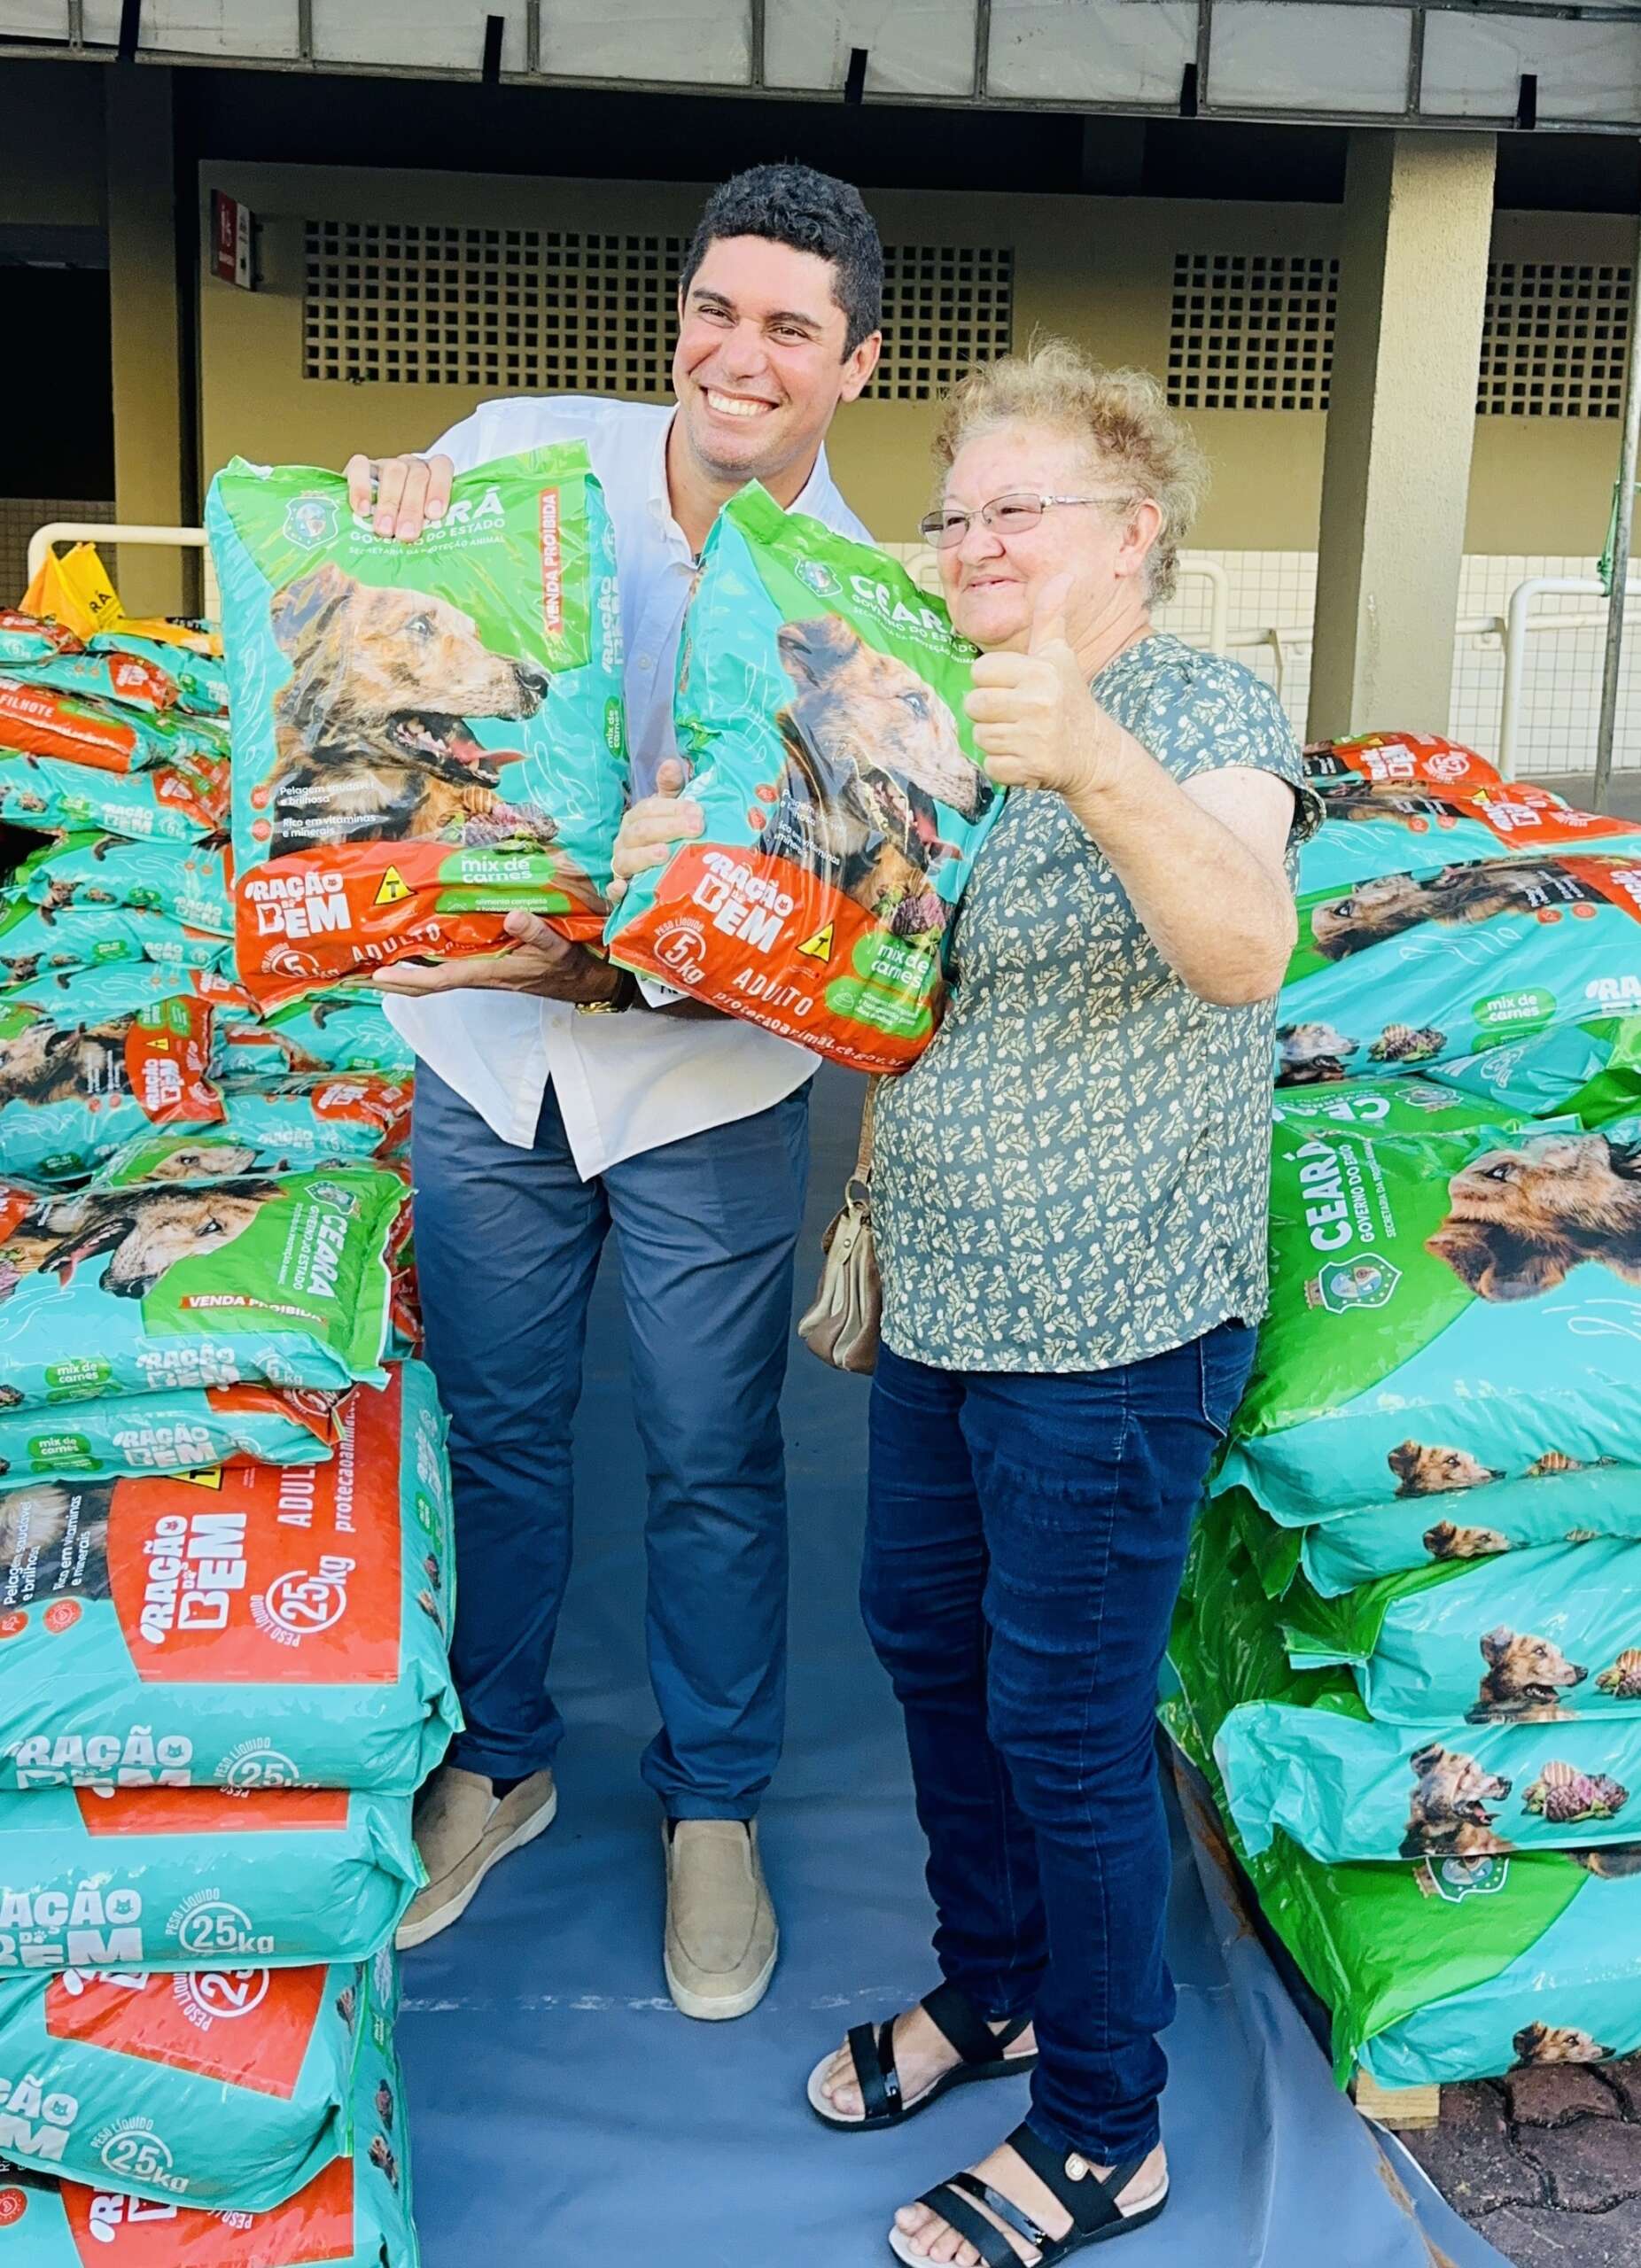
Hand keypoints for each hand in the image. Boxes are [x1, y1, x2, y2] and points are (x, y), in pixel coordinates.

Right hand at [343, 453, 455, 543]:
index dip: (440, 487)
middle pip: (417, 475)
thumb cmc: (405, 534)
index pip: (441, 466)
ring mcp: (385, 465)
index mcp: (432, 475)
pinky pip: (360, 467)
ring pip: (393, 471)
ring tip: (384, 530)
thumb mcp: (424, 532)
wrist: (370, 530)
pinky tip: (362, 511)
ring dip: (390, 503)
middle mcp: (410, 466)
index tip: (434, 514)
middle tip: (406, 535)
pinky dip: (361, 488)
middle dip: (412, 507)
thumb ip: (433, 534)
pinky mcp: (360, 468)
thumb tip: (440, 555)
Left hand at [369, 911, 621, 1000]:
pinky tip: (418, 944)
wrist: (592, 981)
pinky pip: (452, 964)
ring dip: (408, 968)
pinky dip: (430, 958)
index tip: (378, 976)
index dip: (408, 979)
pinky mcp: (492, 965)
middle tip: (359, 967)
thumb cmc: (574, 966)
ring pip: (437, 974)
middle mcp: (482, 974)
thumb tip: (512, 915)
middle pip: (429, 982)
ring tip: (378, 953)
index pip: (441, 980)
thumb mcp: (561, 948)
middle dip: (395, 978)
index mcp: (492, 972)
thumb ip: (539, 933)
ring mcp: (485, 971)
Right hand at [607, 759, 703, 904]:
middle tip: (696, 828)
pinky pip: (613, 891)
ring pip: (626, 859)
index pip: (650, 809)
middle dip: (668, 829)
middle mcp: (625, 840)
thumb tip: (672, 763)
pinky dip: (616, 890)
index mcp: (636, 818)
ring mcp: (621, 865)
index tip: (698, 811)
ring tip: (664, 854)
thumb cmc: (664, 835)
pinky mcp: (621, 890)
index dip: (673, 808)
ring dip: (644, 856)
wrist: (651, 872)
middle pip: (641, 832)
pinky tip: (624, 888)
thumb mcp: (669, 810)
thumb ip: (671, 789)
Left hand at [963, 575, 1117, 799]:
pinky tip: (1024, 756)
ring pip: (980, 736)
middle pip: (974, 705)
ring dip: (996, 739)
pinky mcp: (1028, 768)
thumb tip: (1063, 577)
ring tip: (1022, 734)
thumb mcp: (1059, 655)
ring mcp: (1032, 738)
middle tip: (1015, 714)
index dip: (991, 681)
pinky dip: (1003, 765)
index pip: (980, 672)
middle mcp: (1037, 702)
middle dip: (988, 712)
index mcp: (1039, 671)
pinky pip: (990, 765)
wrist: (1094, 752)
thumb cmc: (1068, 698)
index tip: (1014, 688)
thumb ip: (1051, 617)